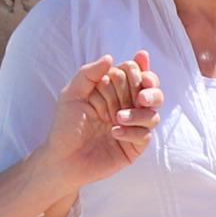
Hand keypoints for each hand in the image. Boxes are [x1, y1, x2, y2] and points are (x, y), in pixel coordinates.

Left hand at [42, 53, 159, 181]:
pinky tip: (114, 132)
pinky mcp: (134, 146)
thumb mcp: (71, 94)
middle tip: (141, 95)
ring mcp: (132, 126)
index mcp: (113, 91)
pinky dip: (132, 131)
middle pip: (152, 90)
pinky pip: (145, 135)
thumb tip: (110, 57)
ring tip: (117, 118)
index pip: (134, 73)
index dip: (139, 68)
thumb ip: (89, 74)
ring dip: (139, 113)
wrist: (63, 159)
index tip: (137, 62)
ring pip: (153, 113)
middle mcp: (126, 106)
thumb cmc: (65, 126)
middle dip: (151, 87)